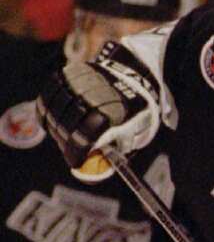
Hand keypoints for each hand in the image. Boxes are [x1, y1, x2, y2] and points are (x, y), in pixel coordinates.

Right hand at [37, 40, 159, 177]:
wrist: (135, 75)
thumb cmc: (136, 109)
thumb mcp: (134, 134)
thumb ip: (115, 149)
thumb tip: (97, 167)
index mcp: (108, 115)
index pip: (82, 140)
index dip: (75, 153)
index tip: (75, 161)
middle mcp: (89, 98)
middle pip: (65, 126)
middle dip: (65, 141)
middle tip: (71, 147)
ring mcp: (77, 83)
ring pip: (54, 109)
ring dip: (55, 124)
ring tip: (64, 132)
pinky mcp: (69, 73)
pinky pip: (50, 92)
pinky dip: (49, 105)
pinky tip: (54, 115)